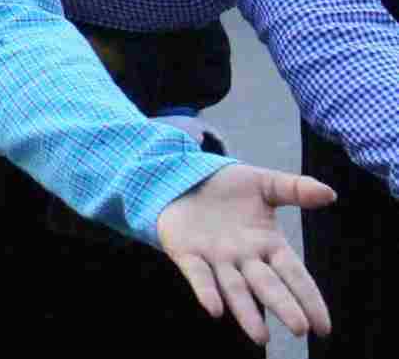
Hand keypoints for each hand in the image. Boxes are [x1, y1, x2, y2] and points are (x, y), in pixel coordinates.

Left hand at [154, 162, 333, 342]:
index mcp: (267, 244)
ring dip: (246, 312)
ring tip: (260, 336)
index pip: (294, 274)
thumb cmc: (229, 187)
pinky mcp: (186, 252)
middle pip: (267, 285)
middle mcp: (244, 258)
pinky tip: (213, 308)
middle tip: (299, 328)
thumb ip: (295, 189)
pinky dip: (205, 291)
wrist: (184, 176)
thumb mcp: (264, 183)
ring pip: (234, 289)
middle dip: (283, 306)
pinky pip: (197, 275)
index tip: (323, 326)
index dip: (308, 298)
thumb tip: (329, 193)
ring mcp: (215, 258)